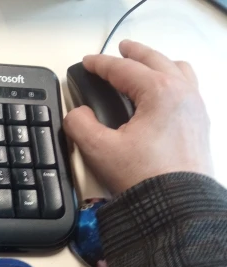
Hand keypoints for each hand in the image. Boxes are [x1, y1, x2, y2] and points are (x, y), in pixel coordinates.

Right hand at [64, 40, 212, 194]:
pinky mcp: (198, 126)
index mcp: (159, 92)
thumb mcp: (99, 149)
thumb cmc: (146, 179)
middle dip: (134, 53)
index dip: (100, 64)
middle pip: (155, 60)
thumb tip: (76, 114)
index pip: (123, 69)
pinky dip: (173, 81)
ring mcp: (195, 109)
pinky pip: (189, 89)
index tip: (87, 63)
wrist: (176, 207)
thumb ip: (79, 124)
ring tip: (144, 67)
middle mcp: (182, 94)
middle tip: (120, 50)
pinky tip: (163, 94)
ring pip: (178, 70)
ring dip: (158, 64)